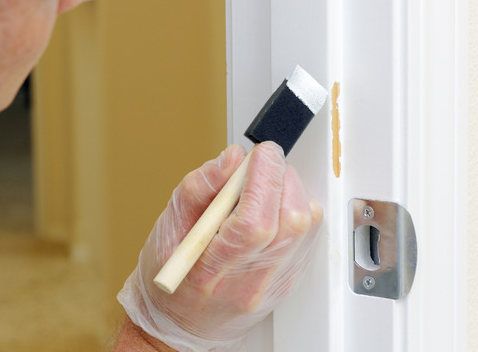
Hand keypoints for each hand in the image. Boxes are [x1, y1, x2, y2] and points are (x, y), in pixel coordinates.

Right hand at [118, 142, 322, 350]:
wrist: (185, 323)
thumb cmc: (173, 275)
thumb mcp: (168, 226)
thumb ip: (198, 187)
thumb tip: (232, 158)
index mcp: (211, 270)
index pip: (254, 222)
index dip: (263, 179)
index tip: (260, 153)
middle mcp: (250, 282)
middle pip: (290, 222)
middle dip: (281, 178)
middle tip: (262, 164)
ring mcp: (275, 284)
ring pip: (306, 226)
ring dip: (290, 192)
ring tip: (263, 187)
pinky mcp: (291, 280)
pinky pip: (309, 236)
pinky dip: (295, 209)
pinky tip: (272, 208)